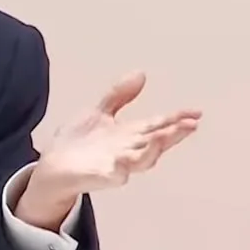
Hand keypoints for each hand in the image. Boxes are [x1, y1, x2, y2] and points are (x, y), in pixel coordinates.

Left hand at [18, 72, 200, 230]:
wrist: (53, 167)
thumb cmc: (78, 144)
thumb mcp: (99, 112)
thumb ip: (119, 95)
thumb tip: (141, 74)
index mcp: (129, 134)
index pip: (158, 124)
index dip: (177, 118)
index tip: (196, 112)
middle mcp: (128, 149)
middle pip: (157, 141)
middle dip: (174, 133)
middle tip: (191, 124)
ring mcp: (117, 164)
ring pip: (143, 159)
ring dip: (155, 148)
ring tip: (165, 136)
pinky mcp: (102, 176)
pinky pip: (116, 173)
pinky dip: (122, 167)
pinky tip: (124, 158)